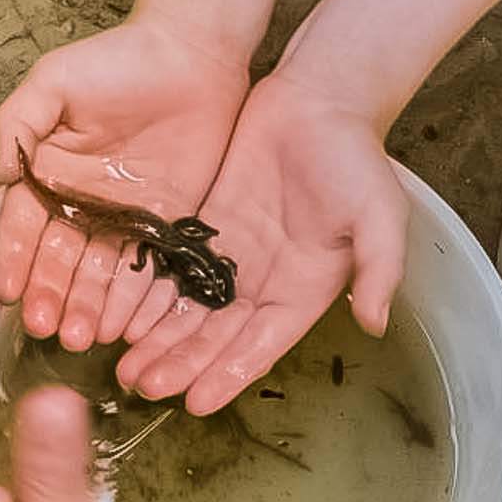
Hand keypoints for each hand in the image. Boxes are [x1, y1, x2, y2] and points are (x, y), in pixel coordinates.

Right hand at [0, 16, 251, 351]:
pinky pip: (147, 270)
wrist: (193, 52)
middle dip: (50, 294)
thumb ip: (17, 124)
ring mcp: (123, 219)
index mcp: (47, 174)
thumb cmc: (117, 60)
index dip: (15, 259)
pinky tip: (122, 327)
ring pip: (100, 274)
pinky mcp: (166, 226)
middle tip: (45, 329)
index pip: (25, 225)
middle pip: (60, 260)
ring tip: (79, 339)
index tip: (7, 292)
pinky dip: (133, 300)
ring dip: (87, 307)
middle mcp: (80, 205)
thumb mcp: (53, 82)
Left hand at [114, 73, 405, 412]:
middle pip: (216, 337)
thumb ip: (379, 269)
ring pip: (187, 311)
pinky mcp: (204, 228)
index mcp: (305, 291)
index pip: (260, 345)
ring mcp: (232, 258)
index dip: (228, 375)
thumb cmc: (356, 157)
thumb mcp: (380, 214)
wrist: (320, 99)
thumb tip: (375, 322)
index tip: (195, 403)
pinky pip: (172, 270)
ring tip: (124, 368)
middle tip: (144, 388)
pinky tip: (121, 317)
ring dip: (158, 341)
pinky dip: (148, 296)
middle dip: (181, 365)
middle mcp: (264, 284)